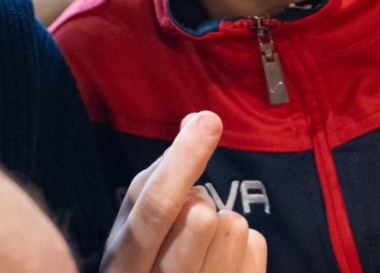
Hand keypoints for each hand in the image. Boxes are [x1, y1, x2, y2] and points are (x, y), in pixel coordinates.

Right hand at [102, 112, 266, 272]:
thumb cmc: (148, 261)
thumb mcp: (136, 227)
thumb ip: (159, 176)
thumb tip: (194, 120)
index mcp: (124, 261)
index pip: (155, 204)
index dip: (184, 158)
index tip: (208, 120)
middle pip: (199, 218)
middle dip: (203, 199)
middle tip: (196, 211)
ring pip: (232, 225)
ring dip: (223, 221)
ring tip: (205, 244)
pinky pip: (255, 243)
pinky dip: (245, 243)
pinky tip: (224, 260)